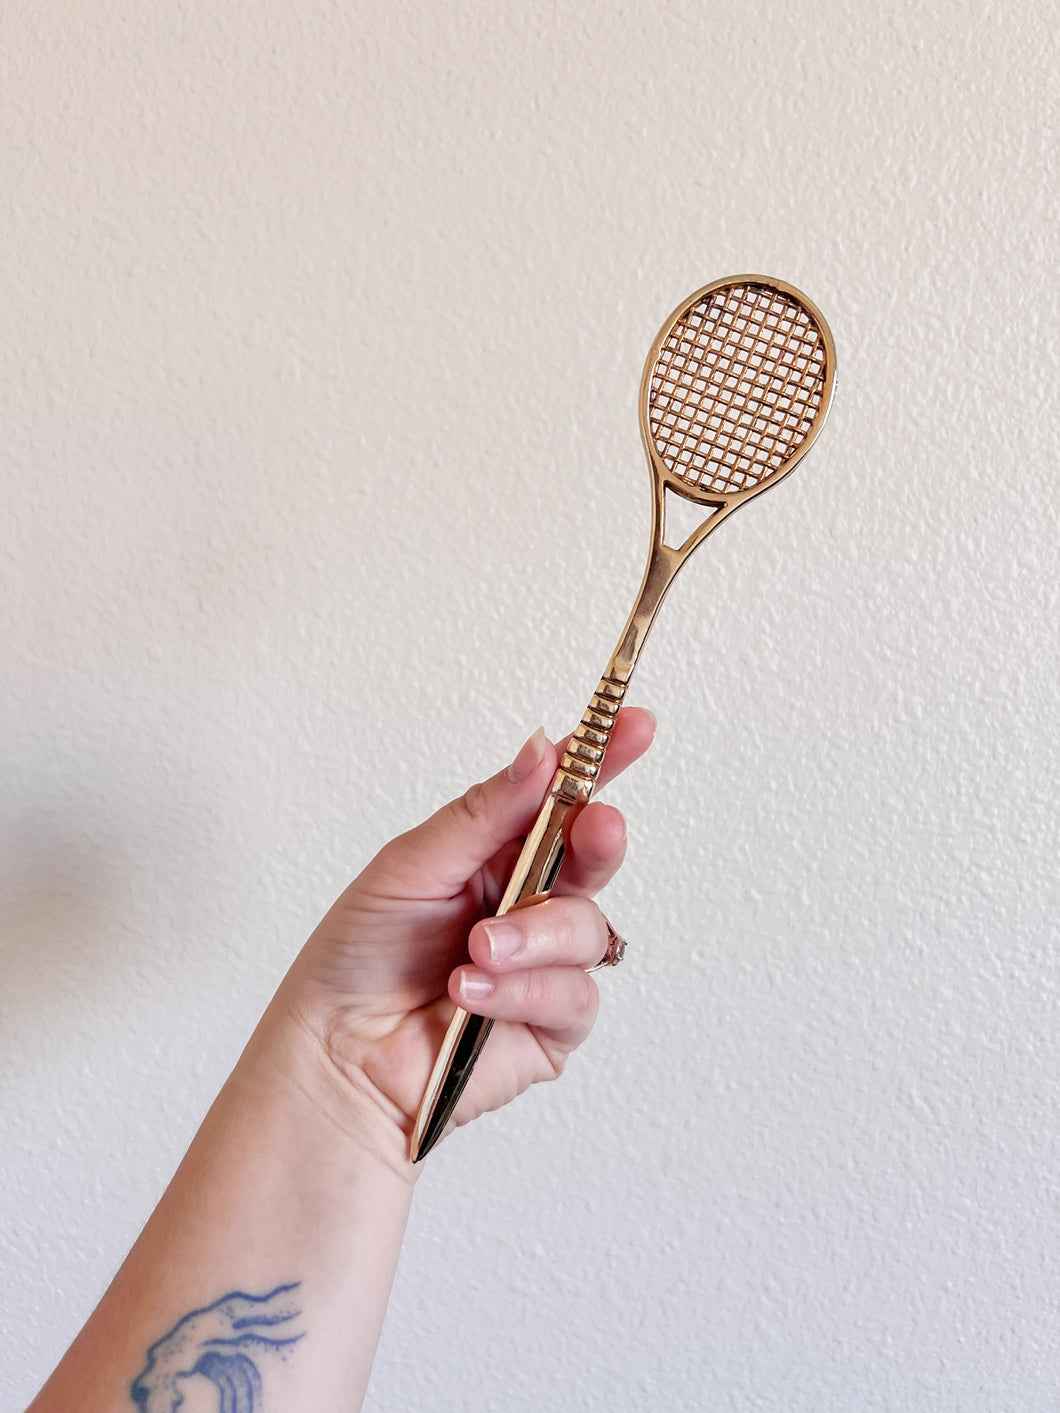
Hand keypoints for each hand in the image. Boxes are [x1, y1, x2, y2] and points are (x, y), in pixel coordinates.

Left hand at [275, 708, 654, 1159]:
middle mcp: (529, 903)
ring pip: (589, 928)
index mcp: (495, 853)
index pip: (560, 797)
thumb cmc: (357, 959)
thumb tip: (542, 750)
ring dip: (535, 936)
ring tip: (476, 950)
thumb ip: (485, 813)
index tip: (634, 724)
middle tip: (593, 828)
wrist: (336, 1055)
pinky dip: (524, 991)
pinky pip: (575, 994)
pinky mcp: (551, 1025)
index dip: (602, 758)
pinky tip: (472, 993)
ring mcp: (544, 964)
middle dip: (599, 838)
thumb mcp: (411, 866)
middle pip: (594, 855)